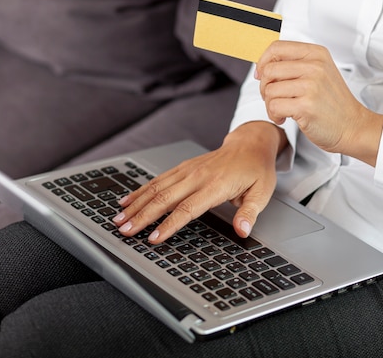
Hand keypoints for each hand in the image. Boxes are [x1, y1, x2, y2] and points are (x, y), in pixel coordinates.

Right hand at [112, 122, 286, 243]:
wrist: (250, 143)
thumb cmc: (256, 169)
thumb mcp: (262, 193)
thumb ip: (249, 213)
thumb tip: (243, 231)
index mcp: (216, 185)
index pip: (187, 208)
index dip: (169, 225)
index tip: (153, 238)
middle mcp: (198, 175)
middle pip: (164, 199)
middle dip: (142, 216)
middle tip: (125, 231)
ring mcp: (188, 170)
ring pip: (156, 188)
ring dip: (136, 204)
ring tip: (119, 219)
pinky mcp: (183, 167)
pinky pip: (158, 179)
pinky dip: (141, 190)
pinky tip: (127, 200)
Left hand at [255, 41, 382, 165]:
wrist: (353, 126)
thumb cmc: (333, 104)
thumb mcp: (320, 73)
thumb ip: (295, 65)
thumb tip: (263, 66)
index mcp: (316, 54)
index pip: (277, 48)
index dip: (263, 62)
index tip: (262, 75)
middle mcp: (315, 66)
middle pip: (269, 70)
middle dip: (265, 87)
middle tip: (274, 98)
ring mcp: (311, 86)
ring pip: (269, 90)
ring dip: (270, 104)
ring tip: (283, 110)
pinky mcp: (306, 106)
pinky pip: (274, 106)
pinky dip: (275, 115)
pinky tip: (285, 118)